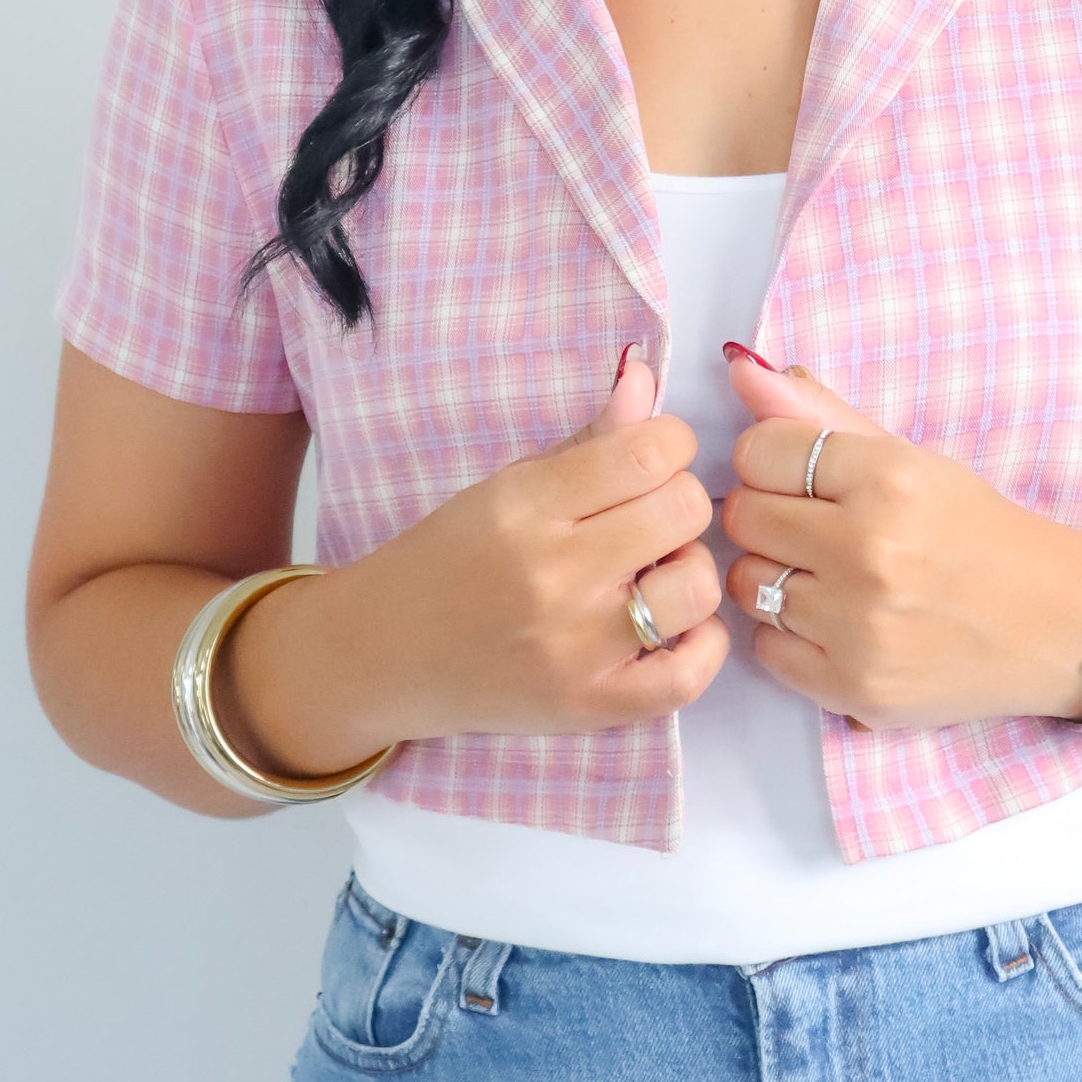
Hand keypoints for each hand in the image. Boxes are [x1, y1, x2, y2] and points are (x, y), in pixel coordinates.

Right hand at [229, 352, 728, 763]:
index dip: (668, 445)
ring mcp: (577, 650)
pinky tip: (673, 627)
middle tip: (644, 519)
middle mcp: (555, 576)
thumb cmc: (445, 561)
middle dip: (676, 503)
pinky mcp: (591, 707)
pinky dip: (702, 644)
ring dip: (685, 570)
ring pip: (698, 585)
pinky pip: (692, 672)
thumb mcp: (505, 486)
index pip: (651, 451)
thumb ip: (587, 438)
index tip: (648, 460)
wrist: (380, 658)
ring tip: (650, 574)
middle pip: (686, 510)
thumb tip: (646, 374)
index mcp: (527, 506)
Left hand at [720, 352, 1081, 731]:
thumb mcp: (913, 461)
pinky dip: (790, 636)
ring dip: (777, 577)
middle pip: (744, 518)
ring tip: (829, 578)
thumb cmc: (978, 534)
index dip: (772, 464)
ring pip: (748, 584)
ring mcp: (861, 626)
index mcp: (889, 478)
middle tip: (815, 530)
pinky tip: (836, 624)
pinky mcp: (856, 687)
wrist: (1055, 626)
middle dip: (769, 518)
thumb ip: (823, 416)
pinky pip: (766, 648)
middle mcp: (871, 551)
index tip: (802, 480)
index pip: (758, 452)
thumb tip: (740, 371)